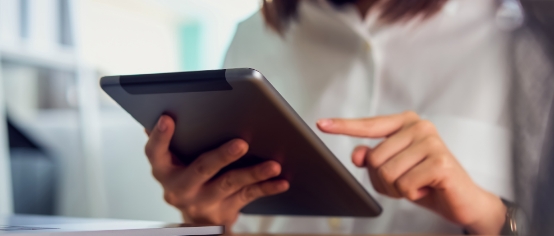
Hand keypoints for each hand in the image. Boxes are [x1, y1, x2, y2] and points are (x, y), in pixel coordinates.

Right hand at [145, 115, 289, 227]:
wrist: (197, 219)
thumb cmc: (187, 177)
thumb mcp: (173, 161)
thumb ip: (172, 141)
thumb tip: (168, 111)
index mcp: (164, 170)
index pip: (155, 153)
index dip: (159, 137)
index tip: (167, 118)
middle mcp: (180, 189)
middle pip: (202, 169)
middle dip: (222, 156)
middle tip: (241, 144)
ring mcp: (203, 202)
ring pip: (230, 183)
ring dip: (253, 172)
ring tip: (273, 164)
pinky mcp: (224, 211)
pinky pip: (248, 196)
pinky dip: (266, 187)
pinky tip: (281, 180)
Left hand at [317, 111, 505, 234]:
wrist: (462, 200)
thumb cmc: (425, 181)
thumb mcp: (394, 170)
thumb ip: (373, 159)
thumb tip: (358, 153)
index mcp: (406, 123)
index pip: (368, 125)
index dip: (343, 126)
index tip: (321, 124)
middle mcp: (419, 127)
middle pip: (374, 159)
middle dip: (384, 180)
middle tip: (406, 181)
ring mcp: (432, 142)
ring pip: (386, 173)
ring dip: (398, 189)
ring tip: (417, 184)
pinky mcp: (440, 162)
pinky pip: (404, 185)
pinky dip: (412, 194)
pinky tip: (427, 188)